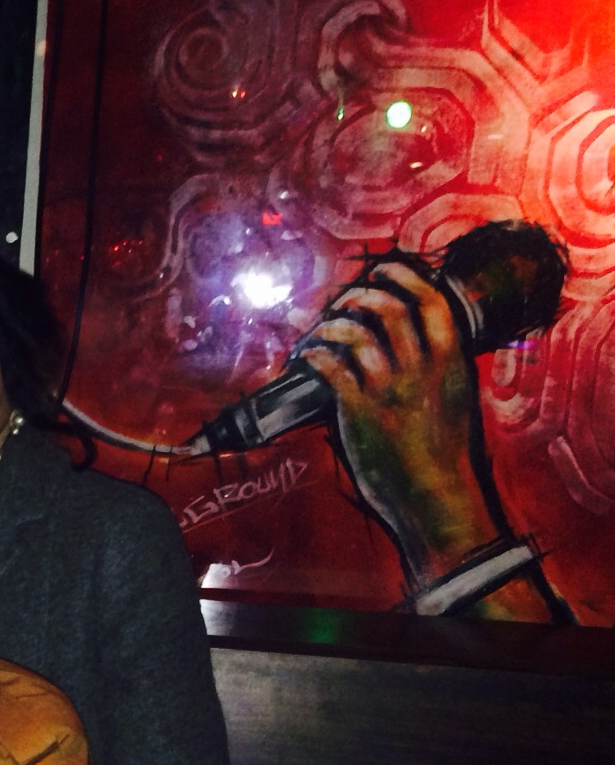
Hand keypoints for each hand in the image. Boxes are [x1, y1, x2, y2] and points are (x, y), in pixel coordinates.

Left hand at [300, 263, 503, 582]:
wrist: (437, 496)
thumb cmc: (446, 454)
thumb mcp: (457, 401)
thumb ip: (441, 370)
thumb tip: (421, 346)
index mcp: (452, 362)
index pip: (433, 301)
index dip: (406, 277)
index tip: (386, 268)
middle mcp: (423, 368)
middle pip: (390, 307)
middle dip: (362, 292)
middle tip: (345, 297)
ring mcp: (391, 388)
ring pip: (357, 332)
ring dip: (332, 324)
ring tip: (320, 330)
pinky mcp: (361, 410)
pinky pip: (331, 367)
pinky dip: (315, 354)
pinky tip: (307, 357)